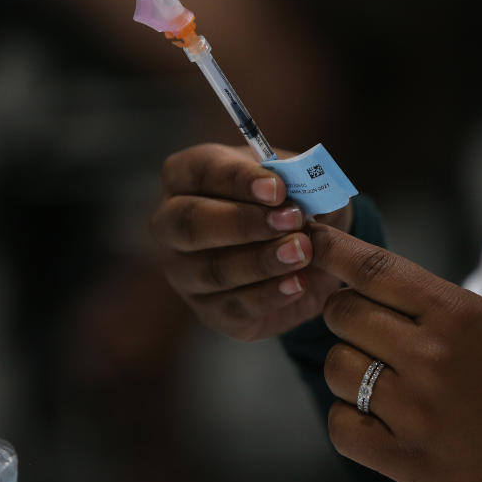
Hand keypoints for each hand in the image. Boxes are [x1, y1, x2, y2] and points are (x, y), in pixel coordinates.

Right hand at [151, 144, 351, 340]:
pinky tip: (298, 283)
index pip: (202, 171)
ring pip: (214, 270)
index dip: (239, 179)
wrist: (309, 257)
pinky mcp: (209, 310)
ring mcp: (185, 272)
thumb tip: (308, 189)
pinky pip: (234, 306)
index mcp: (187, 175)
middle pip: (191, 223)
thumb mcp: (301, 181)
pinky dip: (270, 295)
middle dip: (244, 222)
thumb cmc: (291, 203)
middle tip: (292, 220)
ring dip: (262, 261)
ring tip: (303, 251)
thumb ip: (302, 180)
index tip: (277, 188)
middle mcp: (172, 223)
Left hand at [310, 223, 481, 481]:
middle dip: (346, 314)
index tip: (311, 239)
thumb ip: (435, 301)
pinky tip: (376, 416)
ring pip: (336, 367)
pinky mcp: (407, 459)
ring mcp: (416, 411)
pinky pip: (341, 425)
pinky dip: (350, 418)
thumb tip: (372, 281)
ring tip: (382, 377)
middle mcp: (431, 357)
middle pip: (344, 314)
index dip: (334, 249)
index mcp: (457, 314)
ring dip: (349, 367)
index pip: (374, 269)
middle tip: (366, 327)